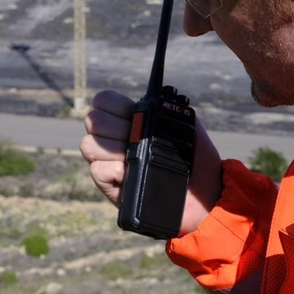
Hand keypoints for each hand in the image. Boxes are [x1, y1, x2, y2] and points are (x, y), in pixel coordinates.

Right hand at [80, 89, 223, 236]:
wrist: (204, 194)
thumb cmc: (197, 158)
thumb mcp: (187, 126)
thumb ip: (166, 107)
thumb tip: (150, 99)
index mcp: (130, 120)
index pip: (104, 101)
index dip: (113, 104)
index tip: (131, 113)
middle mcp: (115, 139)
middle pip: (93, 120)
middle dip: (115, 127)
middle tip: (135, 137)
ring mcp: (110, 163)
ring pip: (89, 145)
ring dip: (112, 148)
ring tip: (134, 156)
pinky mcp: (111, 187)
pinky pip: (96, 170)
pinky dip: (114, 170)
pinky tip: (130, 173)